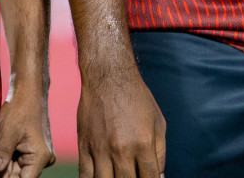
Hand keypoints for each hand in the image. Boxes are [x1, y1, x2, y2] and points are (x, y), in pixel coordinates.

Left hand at [0, 94, 55, 177]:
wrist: (27, 93)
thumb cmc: (20, 109)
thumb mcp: (8, 133)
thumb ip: (2, 154)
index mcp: (40, 157)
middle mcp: (42, 160)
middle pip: (19, 177)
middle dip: (4, 173)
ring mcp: (38, 156)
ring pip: (17, 171)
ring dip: (5, 166)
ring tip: (0, 150)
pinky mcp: (32, 152)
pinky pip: (18, 163)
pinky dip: (8, 161)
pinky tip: (2, 152)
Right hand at [76, 63, 164, 177]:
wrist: (108, 76)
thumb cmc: (138, 99)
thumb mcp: (158, 123)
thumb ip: (159, 154)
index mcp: (143, 143)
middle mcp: (121, 149)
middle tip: (132, 177)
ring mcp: (100, 150)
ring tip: (118, 177)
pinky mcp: (84, 147)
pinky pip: (85, 177)